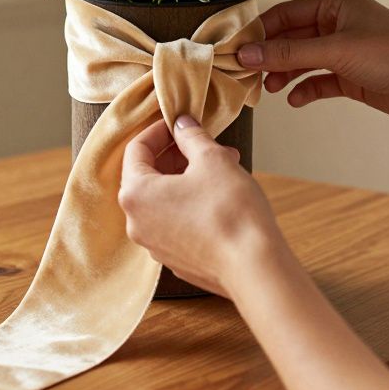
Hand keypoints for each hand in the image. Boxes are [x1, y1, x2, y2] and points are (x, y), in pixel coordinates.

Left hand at [119, 115, 285, 299]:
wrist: (253, 266)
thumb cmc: (230, 211)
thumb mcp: (212, 159)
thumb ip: (191, 137)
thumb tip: (182, 124)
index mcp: (135, 194)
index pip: (136, 149)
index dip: (160, 130)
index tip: (180, 123)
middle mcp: (137, 223)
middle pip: (148, 176)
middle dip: (178, 155)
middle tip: (205, 144)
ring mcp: (155, 246)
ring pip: (164, 201)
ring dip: (187, 180)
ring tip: (222, 168)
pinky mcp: (176, 260)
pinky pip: (176, 224)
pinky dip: (191, 205)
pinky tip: (220, 199)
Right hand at [237, 0, 388, 124]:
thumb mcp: (336, 51)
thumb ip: (289, 54)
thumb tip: (247, 55)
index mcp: (337, 4)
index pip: (286, 12)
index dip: (259, 31)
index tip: (235, 50)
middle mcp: (340, 24)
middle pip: (292, 37)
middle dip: (269, 56)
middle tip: (245, 73)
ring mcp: (347, 51)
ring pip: (303, 61)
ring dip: (284, 74)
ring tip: (267, 89)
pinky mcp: (354, 77)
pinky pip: (319, 81)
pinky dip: (305, 89)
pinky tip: (294, 100)